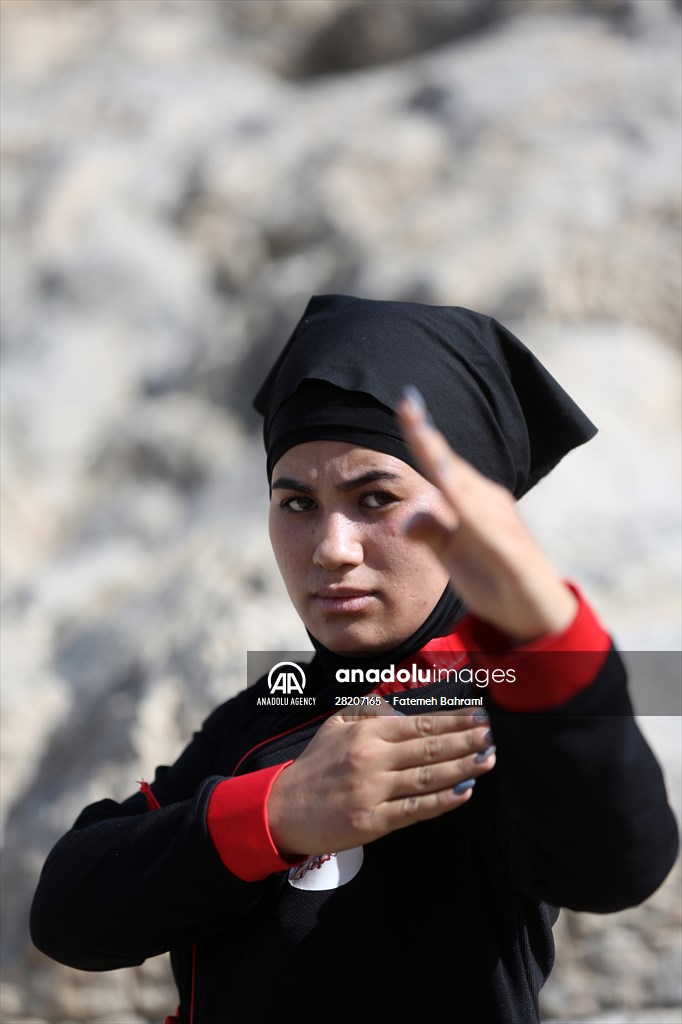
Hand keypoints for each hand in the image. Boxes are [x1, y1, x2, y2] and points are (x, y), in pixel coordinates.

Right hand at [267, 703, 494, 857]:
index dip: (453, 719)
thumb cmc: (315, 766)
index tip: (479, 714)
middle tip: (494, 733)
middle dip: (467, 739)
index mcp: (366, 731)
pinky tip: (465, 791)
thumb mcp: (335, 725)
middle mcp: (372, 757)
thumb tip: (399, 705)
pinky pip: (415, 809)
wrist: (283, 809)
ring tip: (490, 758)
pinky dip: (442, 800)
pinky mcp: (372, 821)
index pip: (419, 723)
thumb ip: (367, 710)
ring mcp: (373, 791)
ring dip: (464, 767)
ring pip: (428, 776)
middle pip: (430, 746)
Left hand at [397, 390, 577, 644]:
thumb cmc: (496, 580)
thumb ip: (433, 534)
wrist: (537, 616)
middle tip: (406, 404)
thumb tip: (408, 519)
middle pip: (452, 466)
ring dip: (445, 461)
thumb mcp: (454, 557)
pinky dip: (469, 505)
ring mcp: (502, 526)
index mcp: (473, 504)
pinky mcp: (512, 552)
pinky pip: (486, 525)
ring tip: (422, 434)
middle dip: (429, 437)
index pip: (441, 465)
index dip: (422, 437)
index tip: (403, 407)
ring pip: (467, 488)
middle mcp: (489, 506)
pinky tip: (451, 488)